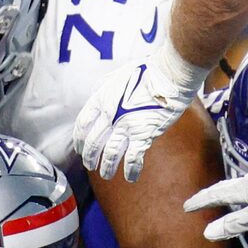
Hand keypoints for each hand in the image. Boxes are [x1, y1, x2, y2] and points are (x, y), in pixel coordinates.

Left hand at [71, 45, 206, 181]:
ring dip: (106, 167)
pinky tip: (131, 177)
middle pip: (93, 142)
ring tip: (105, 175)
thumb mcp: (117, 75)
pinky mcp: (144, 134)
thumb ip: (106, 88)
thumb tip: (98, 94)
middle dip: (89, 157)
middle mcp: (110, 115)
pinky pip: (133, 158)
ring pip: (110, 153)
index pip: (83, 124)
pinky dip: (131, 169)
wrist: (168, 74)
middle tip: (90, 165)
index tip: (80, 148)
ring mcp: (126, 126)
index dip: (79, 139)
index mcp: (102, 99)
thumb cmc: (146, 71)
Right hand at [183, 164, 247, 243]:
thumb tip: (208, 233)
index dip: (201, 202)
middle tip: (198, 198)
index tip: (186, 207)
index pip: (217, 194)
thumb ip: (234, 224)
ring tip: (221, 195)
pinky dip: (245, 191)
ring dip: (228, 190)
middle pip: (227, 186)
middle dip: (211, 193)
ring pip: (242, 184)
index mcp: (247, 187)